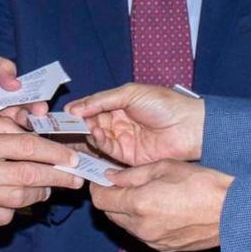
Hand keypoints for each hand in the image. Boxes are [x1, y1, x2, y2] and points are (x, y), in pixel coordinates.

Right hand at [0, 114, 81, 226]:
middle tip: (76, 179)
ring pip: (21, 200)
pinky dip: (13, 211)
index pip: (29, 147)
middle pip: (32, 176)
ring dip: (39, 195)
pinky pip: (2, 217)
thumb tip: (23, 130)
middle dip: (60, 178)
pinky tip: (14, 203)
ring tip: (46, 189)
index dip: (56, 154)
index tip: (73, 158)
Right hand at [66, 83, 204, 164]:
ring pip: (96, 140)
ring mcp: (122, 140)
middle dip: (78, 126)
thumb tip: (74, 108)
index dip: (77, 112)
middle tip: (64, 126)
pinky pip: (107, 152)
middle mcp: (118, 123)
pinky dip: (99, 144)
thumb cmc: (164, 104)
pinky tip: (96, 135)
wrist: (189, 126)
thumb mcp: (130, 93)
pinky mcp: (128, 157)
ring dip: (89, 134)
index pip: (91, 109)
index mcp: (118, 105)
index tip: (62, 114)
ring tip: (86, 128)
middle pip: (90, 126)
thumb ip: (101, 100)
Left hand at [89, 161, 231, 251]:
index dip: (97, 188)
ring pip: (126, 226)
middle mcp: (141, 227)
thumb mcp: (165, 167)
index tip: (102, 179)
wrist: (232, 213)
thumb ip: (133, 174)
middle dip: (111, 199)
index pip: (101, 200)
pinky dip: (142, 223)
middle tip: (122, 184)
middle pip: (110, 215)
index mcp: (139, 204)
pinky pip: (143, 235)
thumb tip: (111, 177)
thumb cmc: (202, 185)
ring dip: (126, 212)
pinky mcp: (164, 250)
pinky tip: (158, 210)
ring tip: (144, 196)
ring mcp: (152, 241)